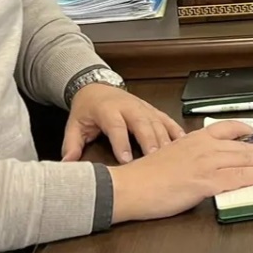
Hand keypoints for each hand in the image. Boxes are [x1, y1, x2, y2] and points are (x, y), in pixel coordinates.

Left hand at [63, 83, 185, 163]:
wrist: (96, 87)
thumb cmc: (87, 109)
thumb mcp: (74, 125)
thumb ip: (71, 145)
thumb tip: (68, 164)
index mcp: (108, 110)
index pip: (116, 126)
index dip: (121, 143)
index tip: (126, 159)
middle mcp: (128, 107)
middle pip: (142, 123)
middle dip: (150, 140)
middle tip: (156, 158)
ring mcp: (143, 108)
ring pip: (157, 122)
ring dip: (166, 139)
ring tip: (173, 157)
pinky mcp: (153, 110)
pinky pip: (167, 120)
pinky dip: (177, 132)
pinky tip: (185, 145)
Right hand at [106, 121, 252, 221]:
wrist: (129, 186)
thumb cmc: (145, 176)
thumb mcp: (171, 156)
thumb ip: (190, 156)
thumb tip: (204, 163)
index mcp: (194, 139)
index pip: (226, 128)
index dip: (245, 130)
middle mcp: (203, 147)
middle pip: (243, 145)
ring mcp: (206, 163)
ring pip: (245, 160)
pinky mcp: (205, 181)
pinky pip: (237, 178)